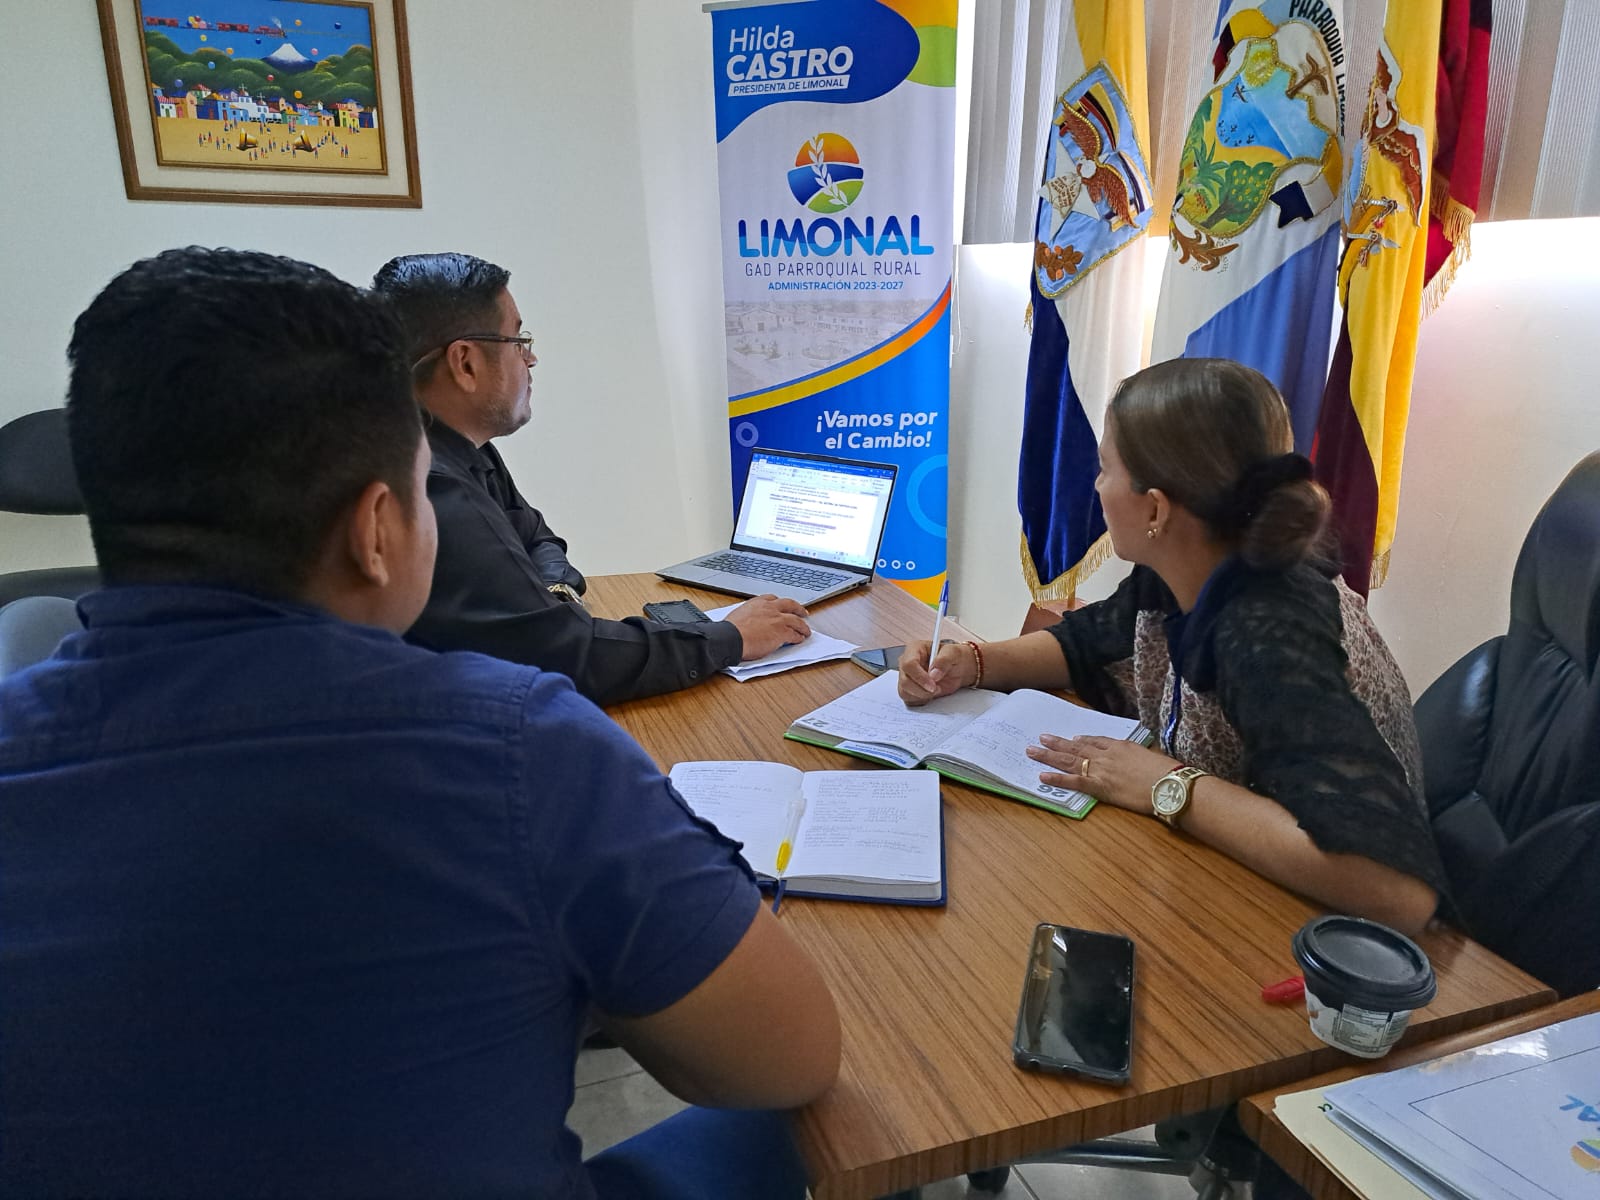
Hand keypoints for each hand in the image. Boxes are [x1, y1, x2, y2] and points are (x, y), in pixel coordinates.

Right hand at [725, 594, 810, 660]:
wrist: (731, 638)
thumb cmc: (729, 631)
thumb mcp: (738, 616)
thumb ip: (748, 616)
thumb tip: (748, 623)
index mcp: (757, 603)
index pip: (773, 598)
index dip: (780, 603)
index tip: (783, 605)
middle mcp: (770, 608)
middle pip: (790, 605)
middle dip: (798, 608)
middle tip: (802, 612)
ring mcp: (778, 619)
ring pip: (796, 620)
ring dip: (803, 626)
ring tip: (806, 630)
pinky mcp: (782, 632)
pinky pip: (795, 634)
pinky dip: (799, 636)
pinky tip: (800, 639)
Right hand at [897, 639, 975, 705]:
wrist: (957, 668)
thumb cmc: (953, 657)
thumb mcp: (953, 653)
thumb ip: (944, 660)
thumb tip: (933, 674)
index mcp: (914, 649)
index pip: (908, 664)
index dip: (919, 677)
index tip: (932, 685)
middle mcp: (906, 663)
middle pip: (905, 681)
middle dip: (922, 689)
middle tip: (937, 689)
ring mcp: (906, 677)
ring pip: (905, 692)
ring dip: (922, 695)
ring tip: (935, 690)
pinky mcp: (908, 689)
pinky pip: (908, 699)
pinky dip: (920, 700)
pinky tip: (930, 694)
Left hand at [1025, 734, 1176, 813]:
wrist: (1169, 784)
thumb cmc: (1167, 772)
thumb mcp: (1152, 756)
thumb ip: (1138, 755)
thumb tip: (1135, 759)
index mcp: (1120, 746)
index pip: (1096, 741)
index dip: (1081, 740)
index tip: (1072, 737)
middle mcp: (1106, 755)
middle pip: (1077, 747)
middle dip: (1057, 743)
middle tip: (1040, 738)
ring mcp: (1101, 770)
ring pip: (1070, 760)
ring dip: (1049, 756)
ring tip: (1032, 751)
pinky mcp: (1099, 786)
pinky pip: (1073, 782)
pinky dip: (1056, 779)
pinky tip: (1042, 777)